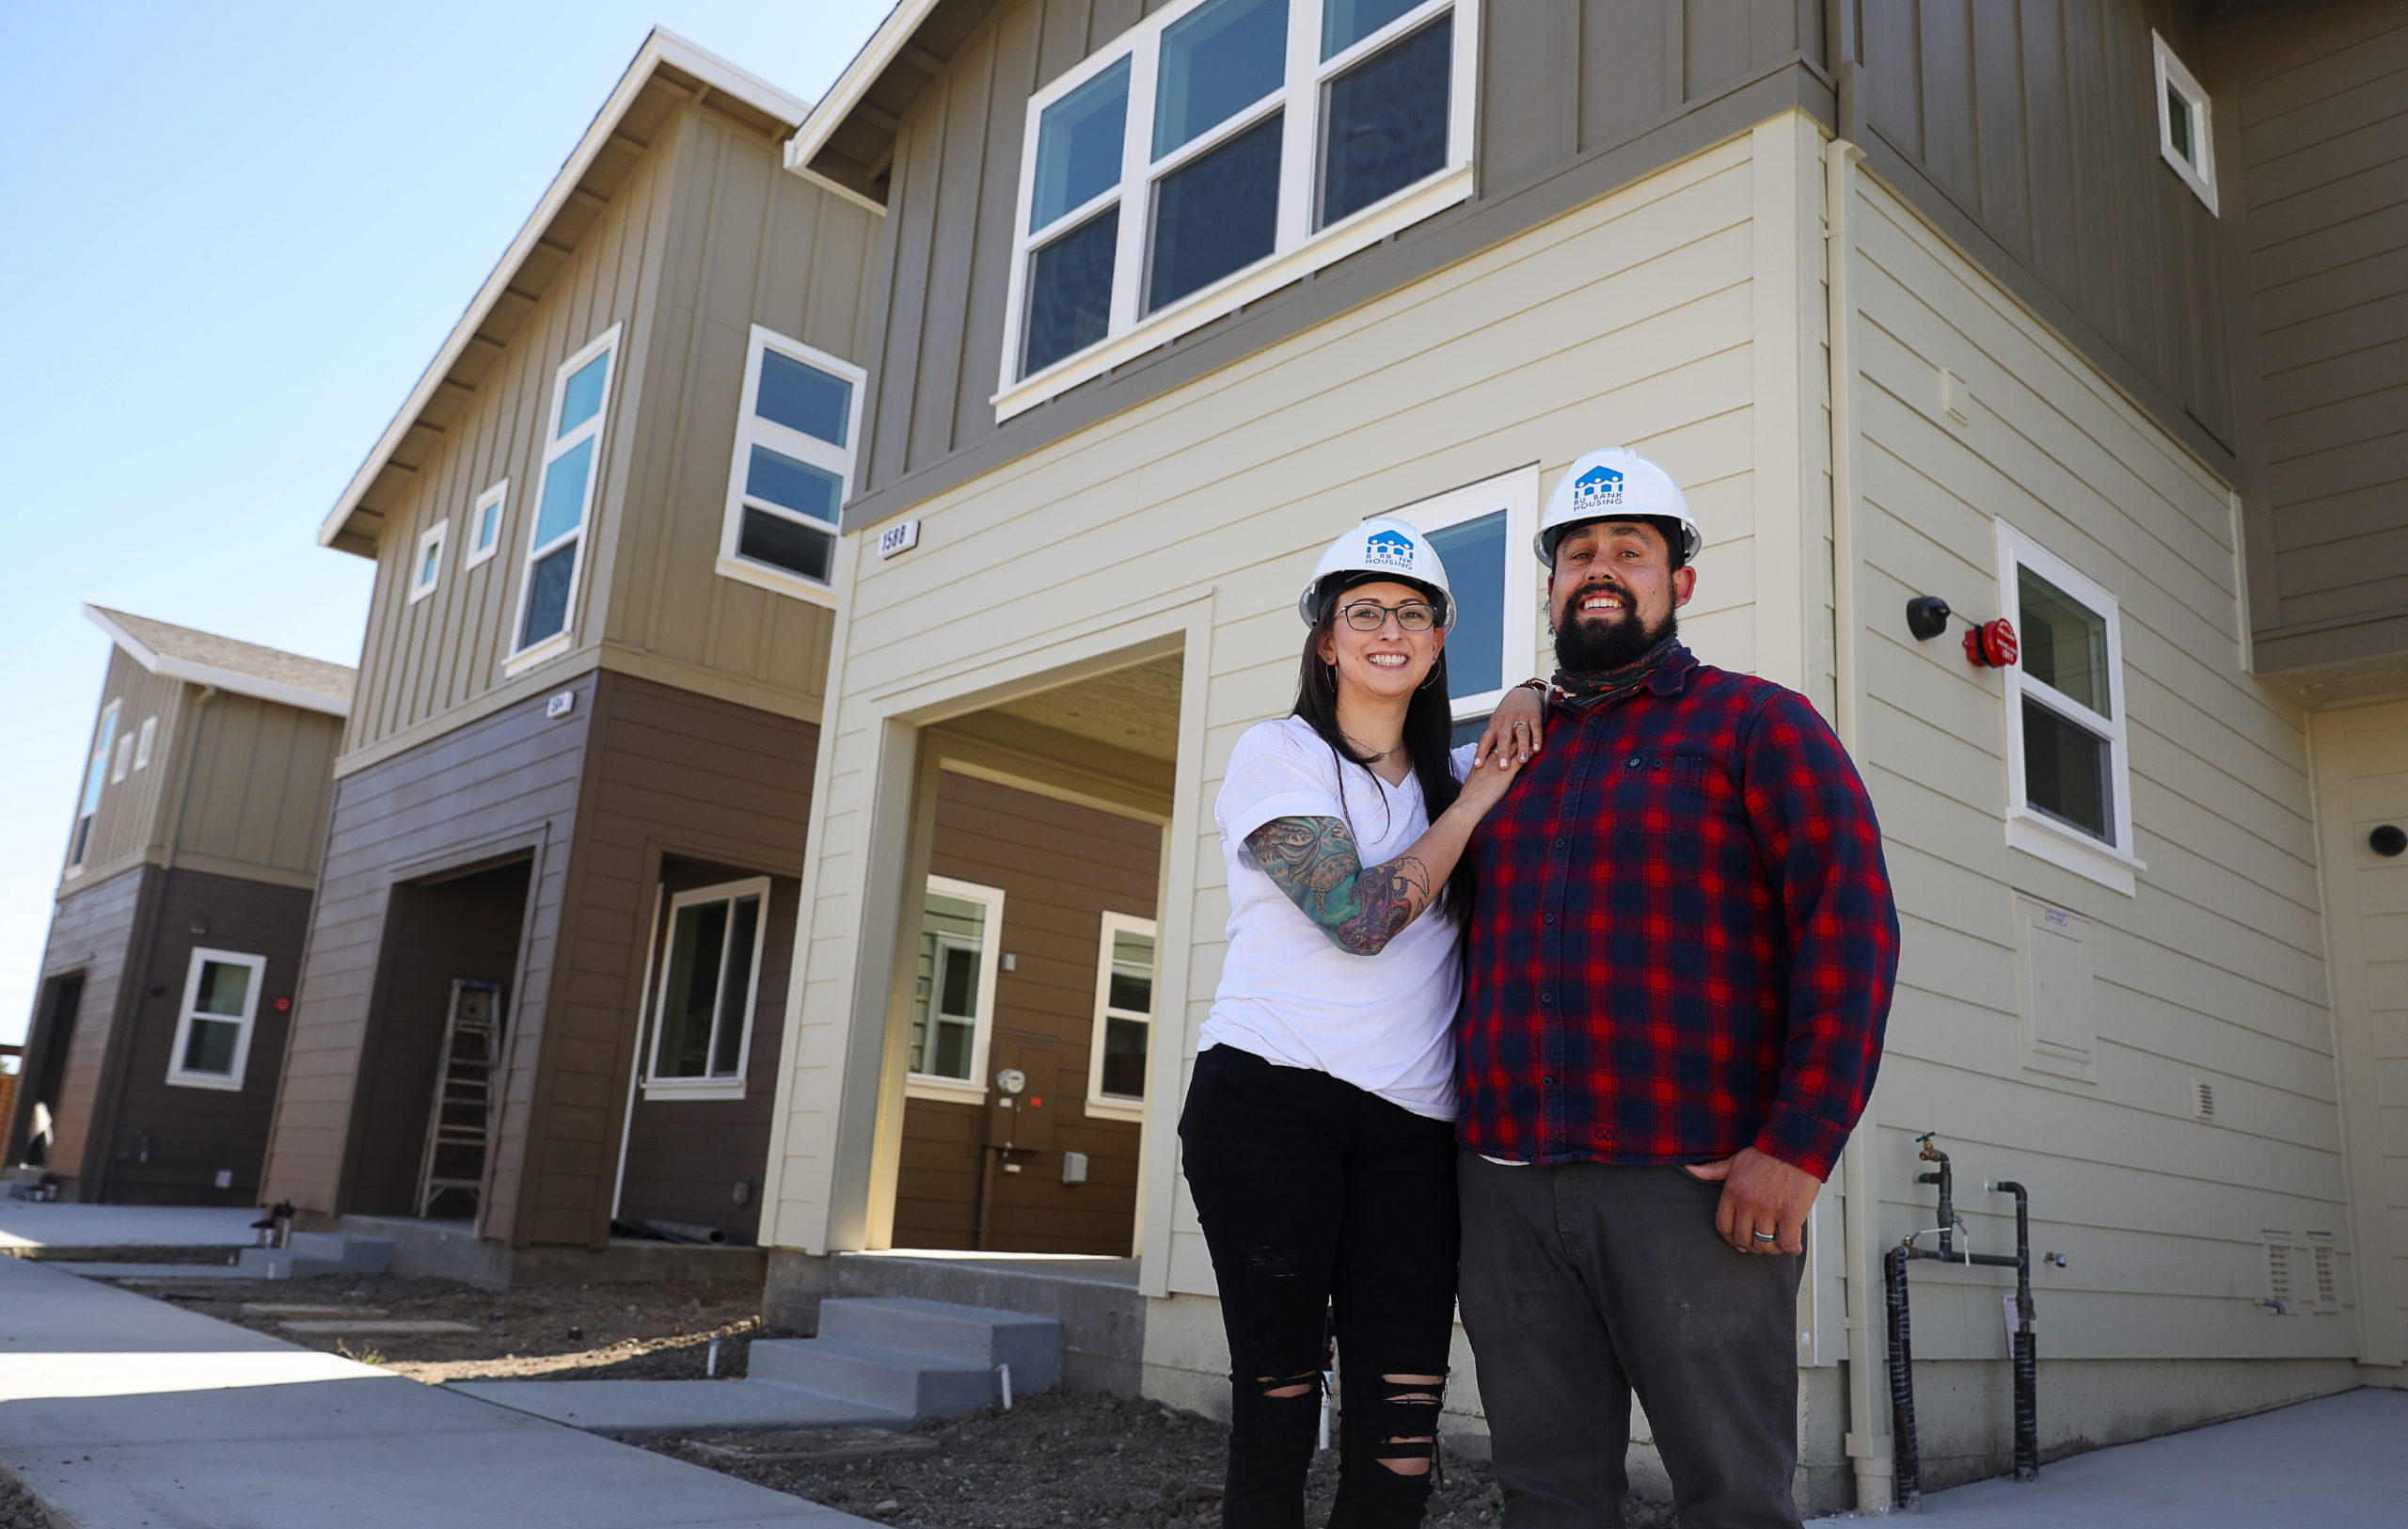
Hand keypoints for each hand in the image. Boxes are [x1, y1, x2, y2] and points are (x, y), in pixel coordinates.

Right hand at [1452, 736, 1526, 816]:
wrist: (1469, 804)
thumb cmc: (1468, 799)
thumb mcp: (1471, 785)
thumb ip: (1477, 781)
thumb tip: (1477, 785)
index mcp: (1481, 761)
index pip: (1493, 745)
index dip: (1501, 739)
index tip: (1507, 734)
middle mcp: (1490, 759)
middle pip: (1504, 742)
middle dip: (1513, 735)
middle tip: (1521, 728)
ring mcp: (1499, 764)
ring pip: (1513, 748)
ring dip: (1523, 741)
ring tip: (1531, 735)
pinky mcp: (1507, 773)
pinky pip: (1520, 759)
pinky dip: (1529, 753)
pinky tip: (1535, 749)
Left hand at [1472, 685, 1546, 770]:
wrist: (1522, 693)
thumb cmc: (1507, 714)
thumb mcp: (1496, 724)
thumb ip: (1492, 740)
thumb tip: (1483, 761)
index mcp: (1494, 725)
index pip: (1485, 740)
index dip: (1481, 753)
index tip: (1478, 765)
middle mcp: (1506, 722)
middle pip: (1504, 738)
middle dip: (1503, 753)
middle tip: (1503, 767)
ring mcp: (1520, 719)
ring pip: (1521, 734)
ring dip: (1522, 747)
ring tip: (1522, 760)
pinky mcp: (1534, 717)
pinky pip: (1535, 728)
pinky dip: (1537, 739)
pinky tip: (1537, 749)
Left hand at [1685, 1148, 1819, 1254]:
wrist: (1796, 1146)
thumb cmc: (1767, 1154)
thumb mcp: (1735, 1160)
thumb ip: (1712, 1170)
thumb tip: (1689, 1169)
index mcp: (1732, 1192)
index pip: (1723, 1227)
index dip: (1730, 1238)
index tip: (1738, 1241)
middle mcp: (1748, 1203)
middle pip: (1742, 1239)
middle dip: (1750, 1246)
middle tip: (1759, 1243)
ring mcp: (1769, 1210)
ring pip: (1763, 1245)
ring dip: (1770, 1249)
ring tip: (1776, 1244)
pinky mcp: (1791, 1214)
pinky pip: (1787, 1243)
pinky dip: (1791, 1248)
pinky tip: (1792, 1244)